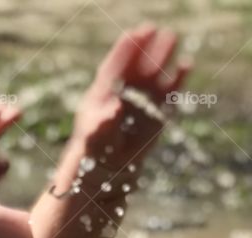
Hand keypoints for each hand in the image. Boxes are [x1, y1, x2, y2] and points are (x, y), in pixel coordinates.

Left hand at [71, 24, 190, 174]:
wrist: (108, 165)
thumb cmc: (95, 147)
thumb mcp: (93, 136)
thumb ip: (101, 123)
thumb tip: (115, 109)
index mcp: (105, 90)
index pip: (116, 64)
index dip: (127, 48)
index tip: (138, 32)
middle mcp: (125, 89)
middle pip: (137, 64)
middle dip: (147, 47)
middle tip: (157, 30)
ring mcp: (142, 97)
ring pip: (155, 72)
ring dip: (163, 55)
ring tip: (172, 37)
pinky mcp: (157, 109)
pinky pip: (169, 91)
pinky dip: (177, 78)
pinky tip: (185, 64)